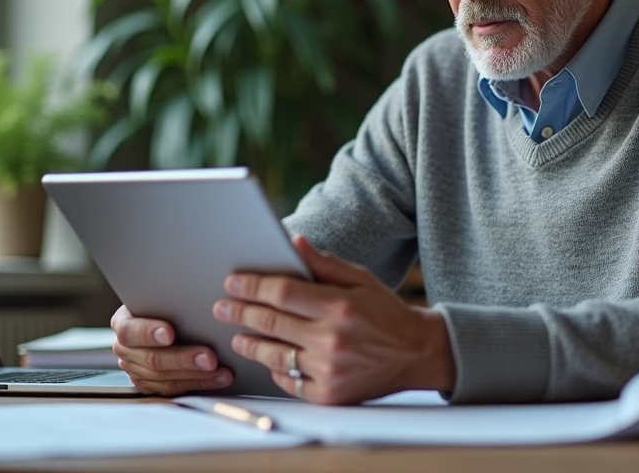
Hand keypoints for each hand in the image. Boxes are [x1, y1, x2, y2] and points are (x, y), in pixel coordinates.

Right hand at [109, 305, 233, 395]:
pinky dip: (199, 383)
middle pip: (152, 359)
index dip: (148, 333)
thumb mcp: (161, 295)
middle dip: (183, 359)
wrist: (160, 315)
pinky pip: (174, 388)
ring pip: (165, 377)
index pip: (129, 330)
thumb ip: (170, 300)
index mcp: (123, 323)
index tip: (170, 333)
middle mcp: (126, 349)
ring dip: (197, 375)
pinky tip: (218, 378)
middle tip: (209, 357)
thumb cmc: (163, 302)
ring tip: (220, 370)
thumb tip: (195, 297)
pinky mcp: (150, 384)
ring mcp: (136, 369)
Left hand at [213, 235, 455, 404]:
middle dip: (241, 312)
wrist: (416, 354)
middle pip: (271, 323)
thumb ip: (324, 263)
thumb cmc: (385, 312)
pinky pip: (288, 382)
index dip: (253, 286)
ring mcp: (329, 371)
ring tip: (237, 335)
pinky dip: (275, 369)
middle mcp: (332, 340)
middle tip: (222, 307)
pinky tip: (268, 358)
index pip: (283, 293)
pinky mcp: (328, 395)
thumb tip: (292, 242)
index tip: (232, 282)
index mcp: (340, 306)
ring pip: (274, 355)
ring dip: (250, 344)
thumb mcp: (361, 279)